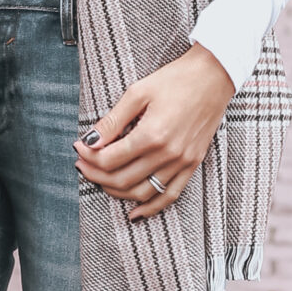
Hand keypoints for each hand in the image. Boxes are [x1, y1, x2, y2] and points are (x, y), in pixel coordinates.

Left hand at [73, 44, 234, 221]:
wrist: (213, 77)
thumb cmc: (175, 80)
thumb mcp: (138, 92)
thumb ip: (113, 120)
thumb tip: (89, 140)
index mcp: (151, 135)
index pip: (110, 159)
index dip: (88, 157)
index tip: (78, 147)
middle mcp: (167, 154)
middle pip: (122, 179)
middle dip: (96, 176)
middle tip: (82, 164)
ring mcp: (182, 162)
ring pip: (142, 192)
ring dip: (116, 191)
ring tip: (101, 180)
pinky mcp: (192, 165)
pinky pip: (170, 195)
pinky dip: (151, 208)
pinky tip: (135, 213)